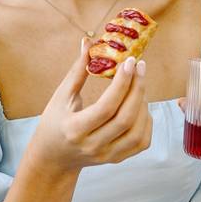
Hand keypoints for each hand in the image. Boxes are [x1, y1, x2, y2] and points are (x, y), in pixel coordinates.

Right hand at [28, 38, 151, 174]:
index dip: (121, 83)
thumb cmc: (54, 123)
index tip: (130, 61)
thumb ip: (77, 71)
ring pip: (137, 132)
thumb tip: (88, 42)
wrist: (54, 157)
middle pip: (125, 118)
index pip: (106, 107)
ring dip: (143, 104)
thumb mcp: (60, 97)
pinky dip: (146, 121)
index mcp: (74, 129)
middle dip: (137, 89)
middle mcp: (92, 145)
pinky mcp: (116, 159)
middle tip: (140, 66)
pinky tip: (140, 105)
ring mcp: (106, 155)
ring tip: (138, 86)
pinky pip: (141, 142)